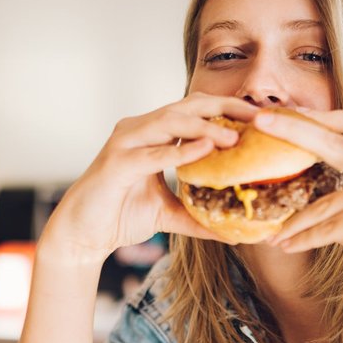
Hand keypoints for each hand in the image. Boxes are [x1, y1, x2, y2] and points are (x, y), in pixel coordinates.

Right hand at [42, 92, 253, 262]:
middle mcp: (139, 130)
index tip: (260, 118)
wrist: (82, 236)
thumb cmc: (120, 215)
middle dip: (224, 108)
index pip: (195, 111)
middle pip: (187, 107)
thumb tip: (237, 233)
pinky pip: (151, 154)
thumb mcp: (169, 215)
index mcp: (153, 134)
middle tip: (257, 117)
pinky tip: (204, 151)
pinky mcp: (115, 164)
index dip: (227, 110)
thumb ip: (199, 216)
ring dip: (204, 127)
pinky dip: (179, 151)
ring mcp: (125, 143)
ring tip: (235, 137)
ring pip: (169, 123)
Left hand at [257, 108, 342, 309]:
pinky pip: (326, 229)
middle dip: (295, 128)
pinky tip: (286, 246)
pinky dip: (303, 240)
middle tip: (261, 121)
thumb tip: (302, 181)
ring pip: (324, 202)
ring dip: (294, 222)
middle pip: (335, 140)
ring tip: (272, 233)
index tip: (292, 112)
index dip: (324, 115)